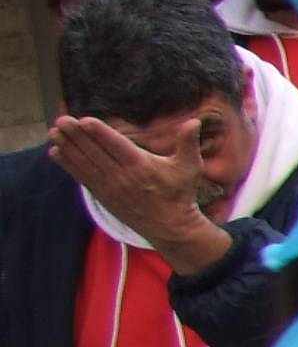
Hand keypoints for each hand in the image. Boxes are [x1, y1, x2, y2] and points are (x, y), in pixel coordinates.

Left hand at [44, 115, 229, 275]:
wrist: (170, 226)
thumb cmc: (180, 194)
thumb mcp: (190, 167)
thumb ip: (188, 143)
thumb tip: (193, 121)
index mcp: (142, 166)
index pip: (116, 146)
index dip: (99, 133)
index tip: (83, 120)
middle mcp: (123, 176)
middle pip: (95, 152)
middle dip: (76, 135)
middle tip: (62, 120)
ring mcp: (110, 187)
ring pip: (84, 163)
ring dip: (68, 146)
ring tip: (54, 132)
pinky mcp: (103, 195)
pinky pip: (81, 177)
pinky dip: (68, 164)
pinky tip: (56, 151)